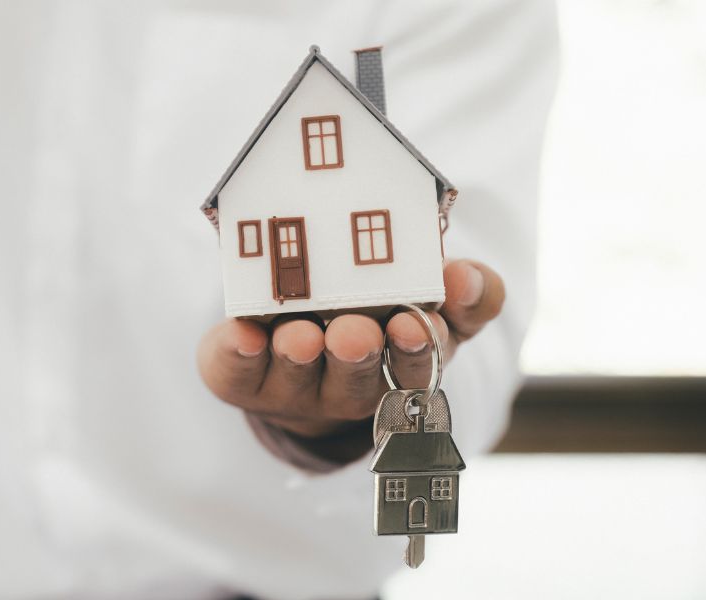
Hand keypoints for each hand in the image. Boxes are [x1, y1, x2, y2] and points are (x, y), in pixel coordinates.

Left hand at [197, 259, 505, 459]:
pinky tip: (244, 336)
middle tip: (356, 333)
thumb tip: (464, 274)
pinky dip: (242, 354)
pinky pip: (241, 373)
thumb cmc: (370, 312)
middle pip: (360, 380)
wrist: (294, 354)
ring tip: (300, 336)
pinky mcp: (245, 382)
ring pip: (301, 376)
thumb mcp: (425, 296)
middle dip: (357, 355)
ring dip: (300, 356)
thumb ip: (459, 289)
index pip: (424, 361)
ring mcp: (298, 389)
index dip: (422, 345)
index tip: (418, 322)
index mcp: (405, 362)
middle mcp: (353, 386)